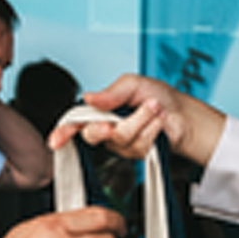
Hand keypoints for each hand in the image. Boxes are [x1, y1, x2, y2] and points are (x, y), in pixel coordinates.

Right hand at [45, 75, 227, 167]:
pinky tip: (158, 124)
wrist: (183, 114)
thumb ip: (110, 92)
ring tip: (154, 110)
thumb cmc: (159, 96)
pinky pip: (138, 145)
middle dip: (106, 127)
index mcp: (101, 109)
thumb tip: (88, 98)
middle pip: (94, 134)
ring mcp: (121, 143)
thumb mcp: (133, 84)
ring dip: (142, 120)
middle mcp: (107, 127)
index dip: (64, 131)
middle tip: (113, 122)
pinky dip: (152, 130)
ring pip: (120, 138)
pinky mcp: (136, 153)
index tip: (55, 141)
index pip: (76, 121)